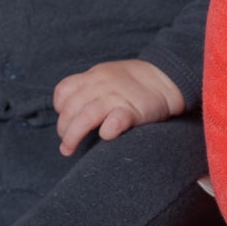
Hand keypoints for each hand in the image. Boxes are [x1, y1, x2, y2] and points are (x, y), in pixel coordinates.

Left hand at [52, 60, 184, 155]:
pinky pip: (114, 121)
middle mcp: (102, 85)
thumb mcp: (108, 76)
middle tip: (65, 144)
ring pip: (85, 117)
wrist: (168, 77)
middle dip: (63, 129)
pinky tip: (104, 137)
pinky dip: (106, 131)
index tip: (65, 120)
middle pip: (70, 108)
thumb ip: (91, 88)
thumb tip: (72, 112)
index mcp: (94, 76)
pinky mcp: (133, 110)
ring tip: (69, 149)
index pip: (64, 90)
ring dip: (73, 136)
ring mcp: (117, 97)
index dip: (59, 108)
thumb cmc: (135, 83)